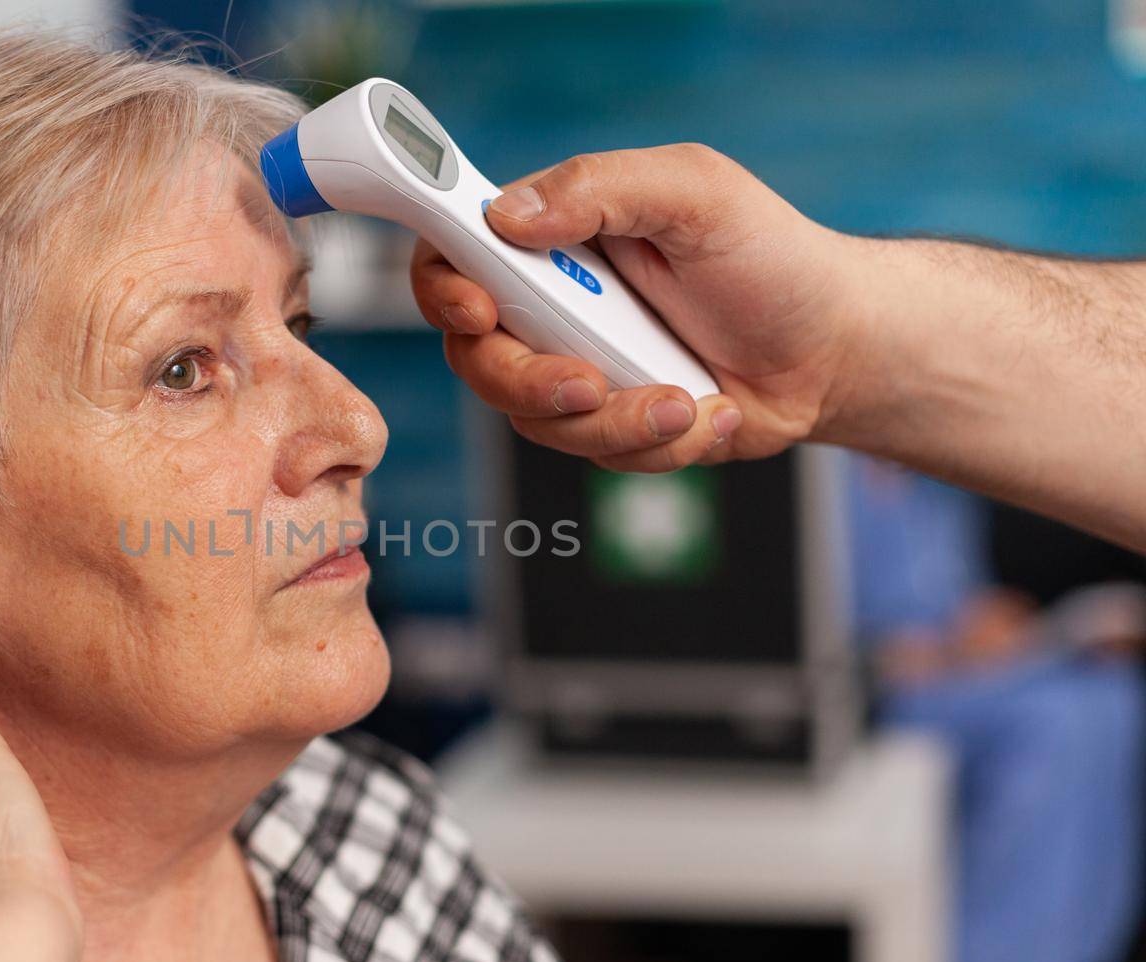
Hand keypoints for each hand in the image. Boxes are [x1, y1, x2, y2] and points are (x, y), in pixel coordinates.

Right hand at [410, 144, 867, 470]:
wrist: (836, 350)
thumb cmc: (773, 259)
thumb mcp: (696, 194)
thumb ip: (600, 186)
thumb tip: (507, 215)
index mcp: (554, 237)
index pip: (453, 256)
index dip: (444, 291)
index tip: (483, 312)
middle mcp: (552, 306)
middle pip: (479, 361)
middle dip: (534, 384)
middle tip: (593, 383)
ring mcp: (577, 369)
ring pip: (539, 422)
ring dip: (616, 422)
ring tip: (688, 399)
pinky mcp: (610, 426)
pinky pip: (598, 455)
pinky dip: (660, 443)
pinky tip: (710, 412)